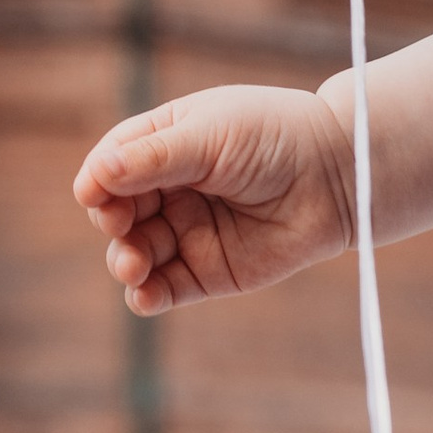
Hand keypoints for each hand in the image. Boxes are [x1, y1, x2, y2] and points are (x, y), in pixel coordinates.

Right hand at [74, 82, 355, 313]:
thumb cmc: (276, 138)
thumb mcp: (210, 136)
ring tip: (134, 265)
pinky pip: (166, 288)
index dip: (99, 180)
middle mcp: (172, 188)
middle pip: (118, 211)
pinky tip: (144, 295)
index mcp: (166, 143)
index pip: (114, 163)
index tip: (93, 194)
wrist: (339, 177)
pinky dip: (147, 296)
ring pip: (136, 252)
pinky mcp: (210, 271)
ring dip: (125, 260)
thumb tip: (94, 176)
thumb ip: (153, 158)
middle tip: (121, 225)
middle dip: (112, 221)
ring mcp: (189, 231)